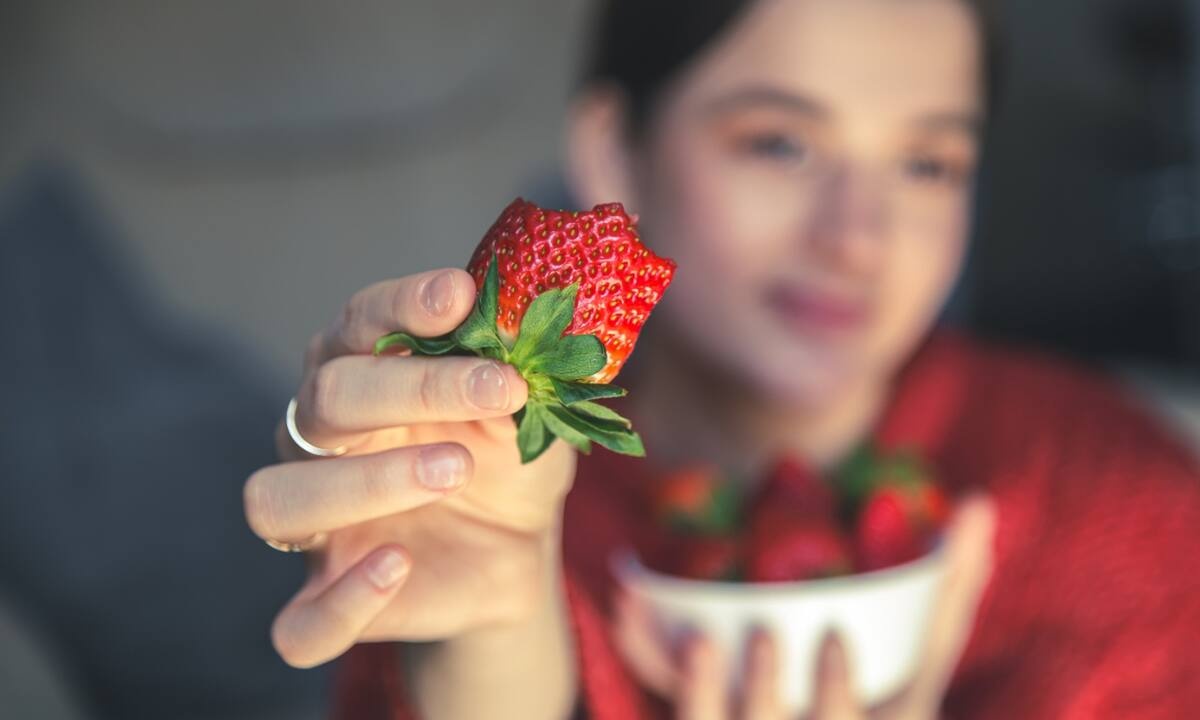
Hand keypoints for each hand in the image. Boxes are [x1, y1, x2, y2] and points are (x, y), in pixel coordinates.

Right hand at [244, 268, 576, 667]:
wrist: (517, 550)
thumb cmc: (507, 459)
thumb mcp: (529, 411)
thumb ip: (519, 369)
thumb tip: (527, 314)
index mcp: (363, 374)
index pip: (359, 322)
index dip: (403, 305)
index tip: (461, 296)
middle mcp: (319, 441)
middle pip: (325, 397)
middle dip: (412, 388)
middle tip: (498, 391)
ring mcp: (317, 524)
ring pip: (280, 500)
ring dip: (365, 482)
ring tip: (454, 470)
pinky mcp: (326, 600)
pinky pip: (299, 622)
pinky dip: (344, 601)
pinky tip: (399, 567)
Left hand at [614, 496, 996, 718]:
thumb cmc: (878, 696)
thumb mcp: (921, 658)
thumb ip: (952, 586)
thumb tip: (981, 503)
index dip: (835, 689)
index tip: (834, 639)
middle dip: (766, 691)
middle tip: (762, 636)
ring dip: (694, 689)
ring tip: (695, 639)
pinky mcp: (702, 719)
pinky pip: (669, 697)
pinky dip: (647, 655)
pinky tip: (629, 609)